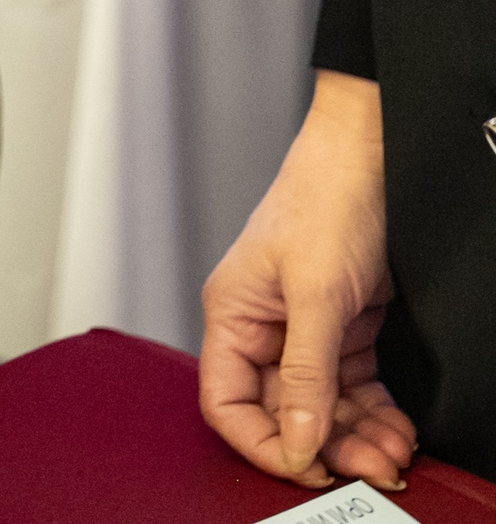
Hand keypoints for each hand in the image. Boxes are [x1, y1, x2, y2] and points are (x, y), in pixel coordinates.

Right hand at [200, 72, 413, 490]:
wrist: (370, 154)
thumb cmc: (326, 196)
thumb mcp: (316, 292)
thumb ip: (304, 371)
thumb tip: (296, 439)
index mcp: (233, 313)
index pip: (227, 402)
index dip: (262, 441)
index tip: (307, 464)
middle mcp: (262, 326)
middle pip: (282, 412)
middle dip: (327, 445)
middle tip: (371, 467)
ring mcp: (302, 328)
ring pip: (322, 406)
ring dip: (358, 436)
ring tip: (393, 451)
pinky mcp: (339, 327)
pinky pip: (351, 388)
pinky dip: (374, 412)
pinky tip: (395, 426)